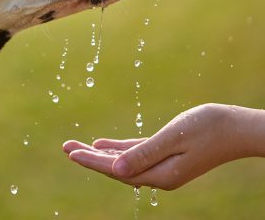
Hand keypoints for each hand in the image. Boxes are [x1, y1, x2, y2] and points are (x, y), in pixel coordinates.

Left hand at [63, 104, 264, 189]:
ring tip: (76, 147)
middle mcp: (160, 175)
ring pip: (123, 161)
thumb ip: (144, 154)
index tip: (70, 153)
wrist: (238, 128)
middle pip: (116, 168)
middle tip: (65, 147)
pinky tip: (102, 144)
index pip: (117, 170)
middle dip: (89, 158)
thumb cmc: (209, 128)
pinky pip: (135, 154)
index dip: (92, 161)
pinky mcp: (166, 156)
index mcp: (161, 174)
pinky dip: (118, 149)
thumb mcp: (174, 138)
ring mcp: (163, 167)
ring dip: (100, 153)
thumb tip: (116, 170)